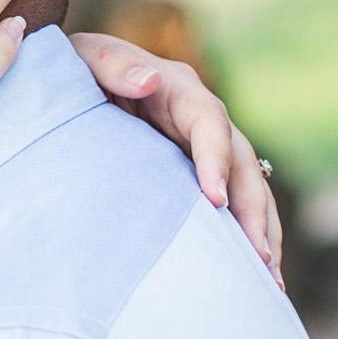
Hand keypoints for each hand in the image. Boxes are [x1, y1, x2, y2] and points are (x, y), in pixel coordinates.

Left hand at [67, 32, 285, 286]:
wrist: (68, 88)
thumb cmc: (75, 70)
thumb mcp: (87, 58)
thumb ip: (113, 65)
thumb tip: (149, 80)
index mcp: (178, 90)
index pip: (210, 122)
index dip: (217, 159)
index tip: (214, 200)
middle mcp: (202, 120)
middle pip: (243, 163)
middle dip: (253, 209)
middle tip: (257, 257)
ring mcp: (205, 150)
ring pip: (249, 189)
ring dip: (262, 232)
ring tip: (270, 280)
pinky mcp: (198, 176)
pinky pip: (233, 206)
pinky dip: (246, 238)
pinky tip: (255, 278)